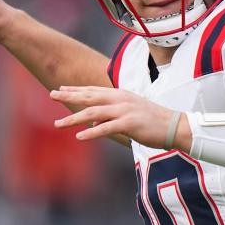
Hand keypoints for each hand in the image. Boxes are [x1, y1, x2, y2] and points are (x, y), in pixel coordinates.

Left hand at [51, 86, 191, 150]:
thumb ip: (110, 114)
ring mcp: (124, 110)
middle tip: (51, 94)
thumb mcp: (128, 113)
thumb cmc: (151, 120)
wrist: (173, 126)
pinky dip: (92, 131)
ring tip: (58, 123)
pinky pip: (106, 128)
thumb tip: (92, 120)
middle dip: (69, 95)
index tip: (60, 88)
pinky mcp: (129, 123)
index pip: (93, 90)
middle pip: (89, 96)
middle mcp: (120, 99)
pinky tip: (79, 136)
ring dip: (74, 118)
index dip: (76, 89)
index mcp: (120, 94)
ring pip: (93, 112)